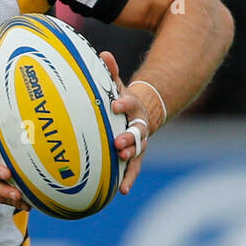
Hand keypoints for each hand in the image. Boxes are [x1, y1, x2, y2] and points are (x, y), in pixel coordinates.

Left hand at [102, 51, 149, 194]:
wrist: (142, 114)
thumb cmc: (121, 100)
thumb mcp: (116, 85)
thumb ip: (110, 72)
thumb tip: (103, 54)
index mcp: (132, 107)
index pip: (128, 103)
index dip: (123, 103)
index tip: (114, 104)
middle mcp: (138, 125)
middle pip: (136, 131)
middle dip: (129, 137)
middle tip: (119, 142)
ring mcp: (139, 142)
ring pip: (138, 150)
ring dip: (130, 156)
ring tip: (123, 160)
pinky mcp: (136, 157)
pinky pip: (133, 169)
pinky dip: (128, 179)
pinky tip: (122, 191)